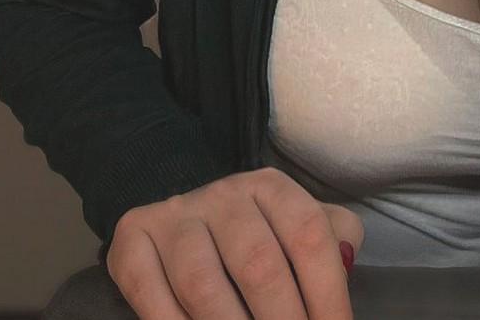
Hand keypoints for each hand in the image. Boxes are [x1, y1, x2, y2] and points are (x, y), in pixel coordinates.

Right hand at [105, 166, 364, 318]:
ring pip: (202, 283)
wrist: (184, 212)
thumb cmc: (257, 230)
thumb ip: (332, 238)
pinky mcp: (132, 238)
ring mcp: (175, 215)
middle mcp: (223, 194)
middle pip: (258, 263)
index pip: (308, 235)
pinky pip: (147, 290)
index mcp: (270, 187)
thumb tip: (347, 262)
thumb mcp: (300, 221)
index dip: (328, 293)